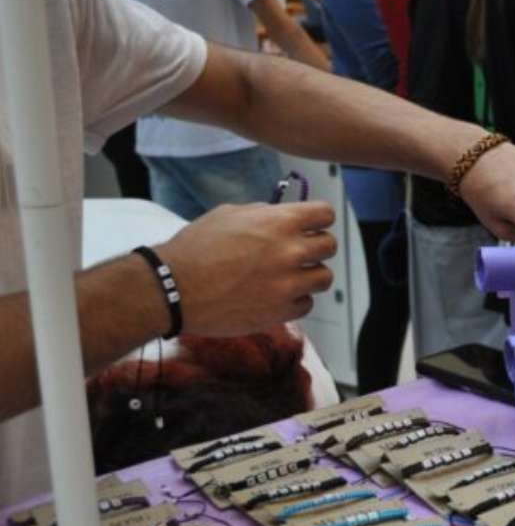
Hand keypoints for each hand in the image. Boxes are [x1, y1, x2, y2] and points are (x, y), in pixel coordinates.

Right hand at [157, 202, 336, 335]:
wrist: (173, 289)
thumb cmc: (196, 248)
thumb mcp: (228, 214)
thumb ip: (263, 214)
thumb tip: (280, 215)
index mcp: (280, 222)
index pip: (325, 214)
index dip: (319, 220)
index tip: (311, 226)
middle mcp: (290, 251)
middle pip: (329, 246)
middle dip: (316, 248)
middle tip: (298, 254)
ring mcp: (288, 284)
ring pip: (324, 278)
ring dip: (309, 276)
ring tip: (288, 276)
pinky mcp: (282, 312)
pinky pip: (306, 304)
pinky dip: (295, 300)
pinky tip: (275, 296)